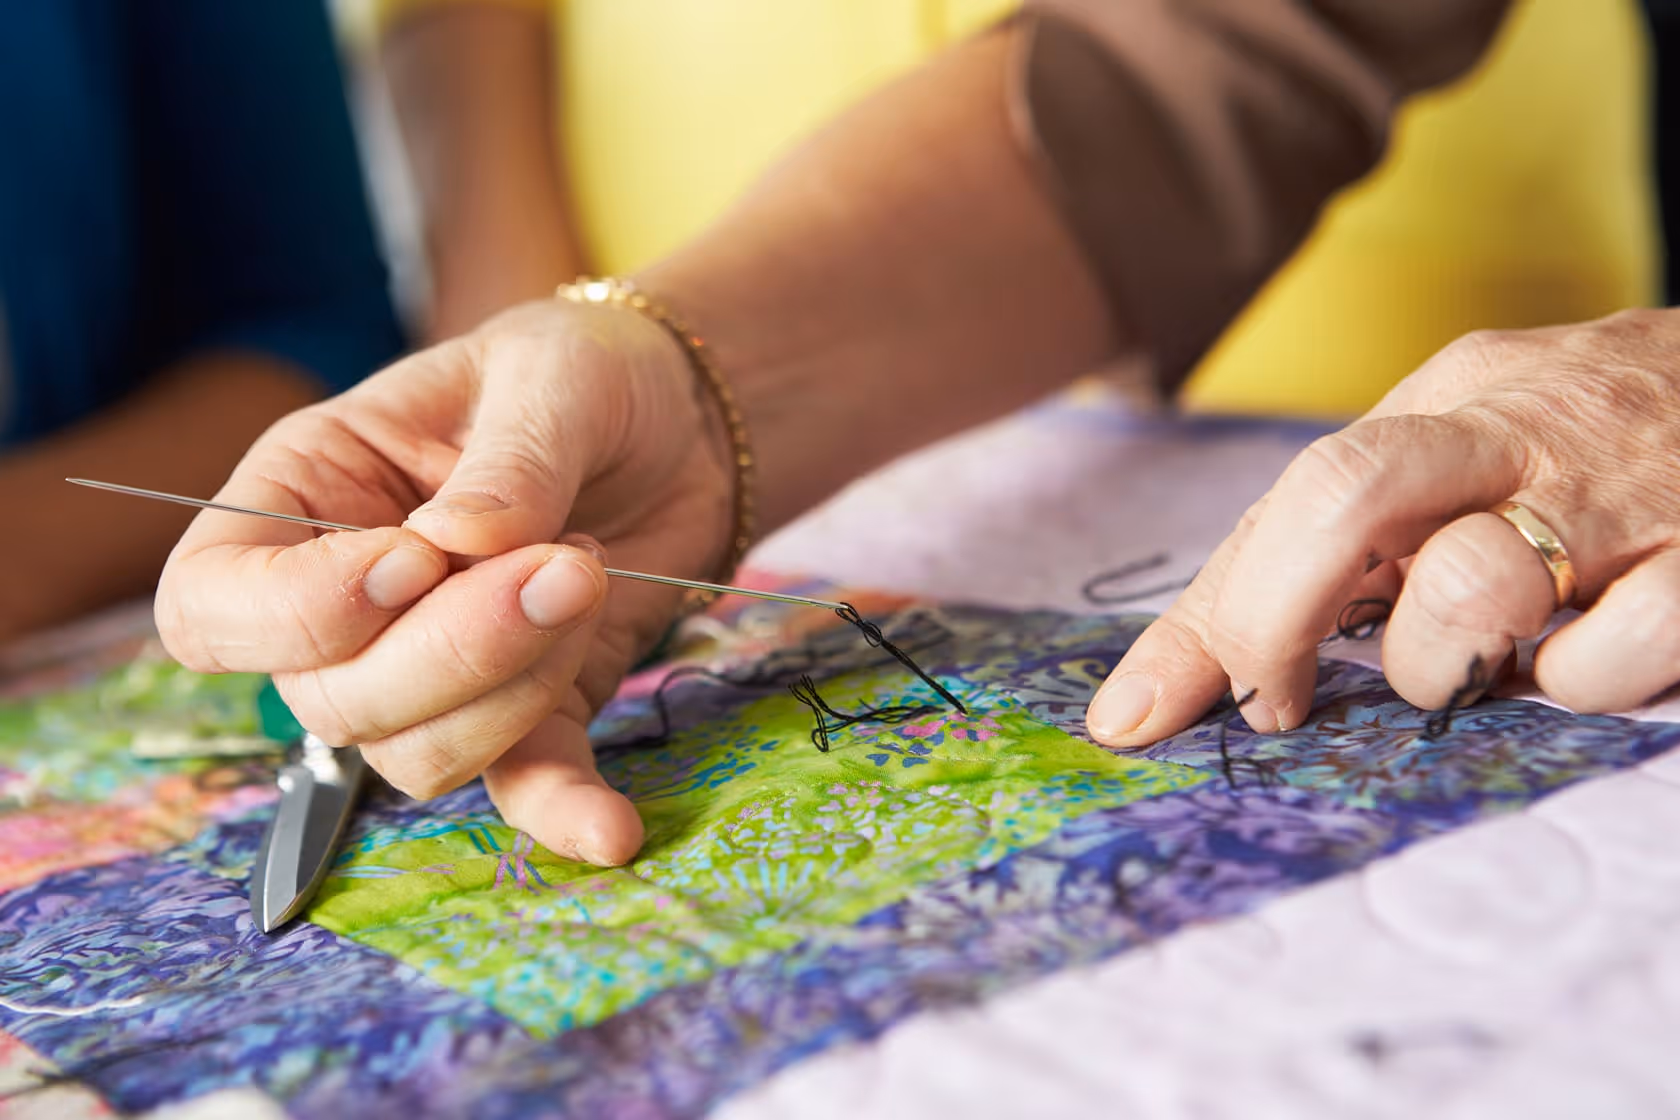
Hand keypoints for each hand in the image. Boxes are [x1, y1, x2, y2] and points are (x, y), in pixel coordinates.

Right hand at [156, 298, 733, 863]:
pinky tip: (612, 830)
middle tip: (567, 562)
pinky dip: (562, 809)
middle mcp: (349, 600)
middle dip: (451, 650)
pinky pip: (519, 784)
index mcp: (307, 495)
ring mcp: (433, 668)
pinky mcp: (529, 708)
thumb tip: (459, 549)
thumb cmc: (583, 370)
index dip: (294, 613)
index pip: (211, 604)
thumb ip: (507, 463)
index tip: (413, 560)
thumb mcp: (546, 377)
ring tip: (590, 574)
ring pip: (415, 753)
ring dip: (514, 690)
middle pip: (330, 698)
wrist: (683, 417)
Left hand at [1088, 309, 1679, 743]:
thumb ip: (1310, 567)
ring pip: (1474, 588)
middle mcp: (1524, 432)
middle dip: (1280, 615)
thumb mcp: (1455, 473)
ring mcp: (1627, 494)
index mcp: (1449, 403)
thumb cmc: (1594, 457)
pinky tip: (1592, 655)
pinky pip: (1612, 655)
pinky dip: (1580, 683)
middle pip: (1349, 495)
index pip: (1297, 499)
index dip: (1224, 617)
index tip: (1175, 711)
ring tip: (1491, 656)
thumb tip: (1130, 710)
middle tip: (1290, 695)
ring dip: (1451, 662)